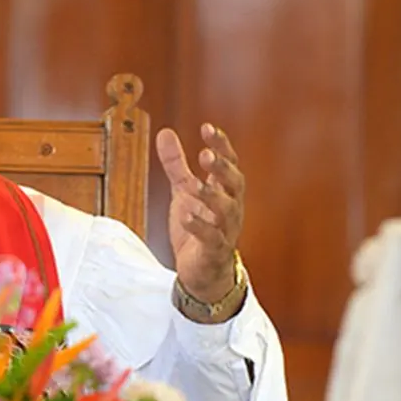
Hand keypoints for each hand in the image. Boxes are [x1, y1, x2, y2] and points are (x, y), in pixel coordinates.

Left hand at [155, 123, 244, 302]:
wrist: (202, 271)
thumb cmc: (198, 228)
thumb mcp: (184, 192)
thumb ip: (176, 165)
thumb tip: (165, 132)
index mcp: (225, 191)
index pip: (229, 163)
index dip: (221, 145)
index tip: (207, 128)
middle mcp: (230, 208)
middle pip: (235, 183)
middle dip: (222, 168)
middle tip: (206, 155)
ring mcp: (225, 230)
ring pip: (228, 210)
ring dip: (212, 196)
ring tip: (194, 185)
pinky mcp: (214, 251)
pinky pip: (213, 238)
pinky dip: (201, 227)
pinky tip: (187, 216)